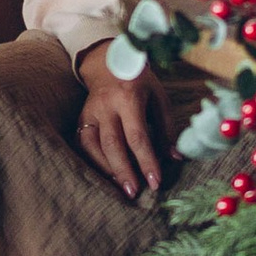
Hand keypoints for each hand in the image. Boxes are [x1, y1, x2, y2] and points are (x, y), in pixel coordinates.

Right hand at [74, 46, 167, 199]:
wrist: (108, 62)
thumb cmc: (139, 82)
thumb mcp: (159, 98)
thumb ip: (166, 128)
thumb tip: (175, 158)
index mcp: (128, 98)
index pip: (137, 136)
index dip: (146, 161)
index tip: (155, 182)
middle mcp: (105, 106)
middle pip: (112, 144)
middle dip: (124, 171)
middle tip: (135, 193)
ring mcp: (89, 112)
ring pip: (92, 146)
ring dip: (106, 170)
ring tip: (121, 188)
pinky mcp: (80, 118)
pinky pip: (82, 144)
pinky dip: (92, 162)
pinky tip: (105, 175)